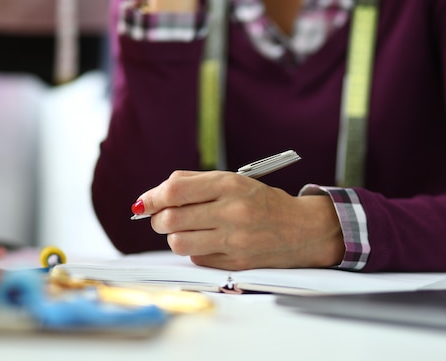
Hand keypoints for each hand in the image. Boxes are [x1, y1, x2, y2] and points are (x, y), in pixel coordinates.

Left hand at [132, 170, 344, 269]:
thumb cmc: (262, 202)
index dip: (152, 197)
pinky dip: (195, 250)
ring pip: (178, 243)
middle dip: (158, 219)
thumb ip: (194, 183)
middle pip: (170, 219)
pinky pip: (196, 258)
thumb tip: (153, 195)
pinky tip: (209, 242)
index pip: (175, 190)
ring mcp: (234, 241)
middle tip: (163, 217)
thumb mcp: (234, 181)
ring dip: (174, 236)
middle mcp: (231, 212)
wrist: (301, 230)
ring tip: (186, 230)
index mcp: (230, 185)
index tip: (144, 202)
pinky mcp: (235, 264)